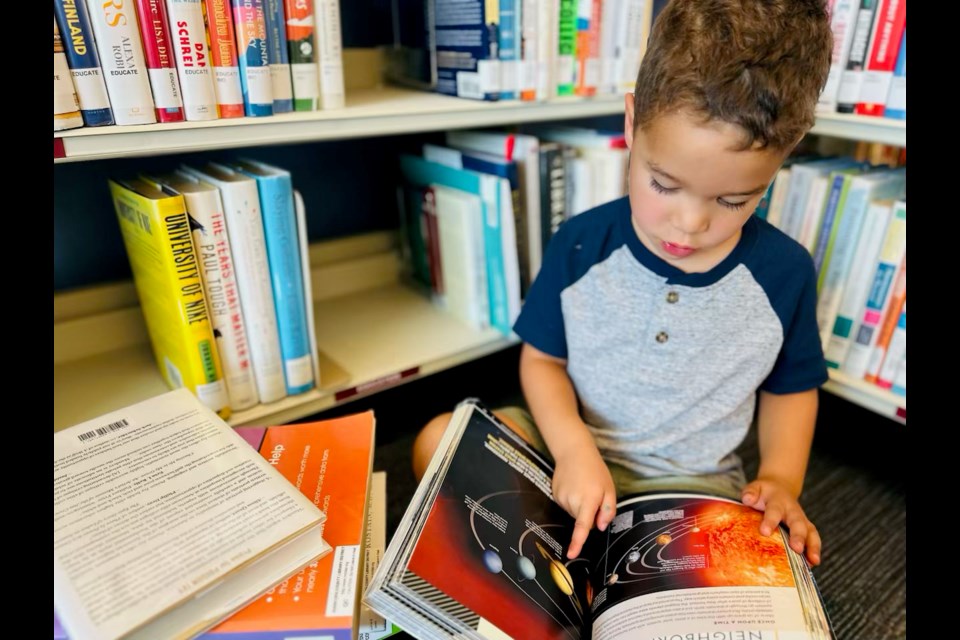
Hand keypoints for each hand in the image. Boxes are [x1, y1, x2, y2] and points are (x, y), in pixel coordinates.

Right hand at [552, 444, 616, 559]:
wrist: (573, 452)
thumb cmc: (594, 470)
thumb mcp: (609, 489)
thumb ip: (608, 510)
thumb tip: (600, 527)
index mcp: (589, 499)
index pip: (582, 526)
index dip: (577, 542)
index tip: (571, 554)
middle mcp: (573, 500)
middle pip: (581, 520)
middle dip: (588, 513)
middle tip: (593, 495)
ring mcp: (561, 497)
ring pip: (573, 513)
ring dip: (579, 506)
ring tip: (582, 487)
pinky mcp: (555, 494)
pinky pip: (566, 505)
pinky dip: (571, 500)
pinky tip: (574, 486)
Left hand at [741, 478, 821, 565]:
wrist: (779, 488)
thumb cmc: (764, 493)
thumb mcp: (755, 488)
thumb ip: (750, 493)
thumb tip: (748, 499)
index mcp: (778, 501)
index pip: (774, 510)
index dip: (770, 521)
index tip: (764, 532)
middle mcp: (793, 511)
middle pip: (798, 522)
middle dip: (798, 536)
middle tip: (796, 548)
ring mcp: (802, 520)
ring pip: (810, 532)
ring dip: (813, 546)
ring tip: (814, 561)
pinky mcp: (806, 529)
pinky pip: (813, 539)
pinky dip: (814, 551)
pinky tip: (812, 564)